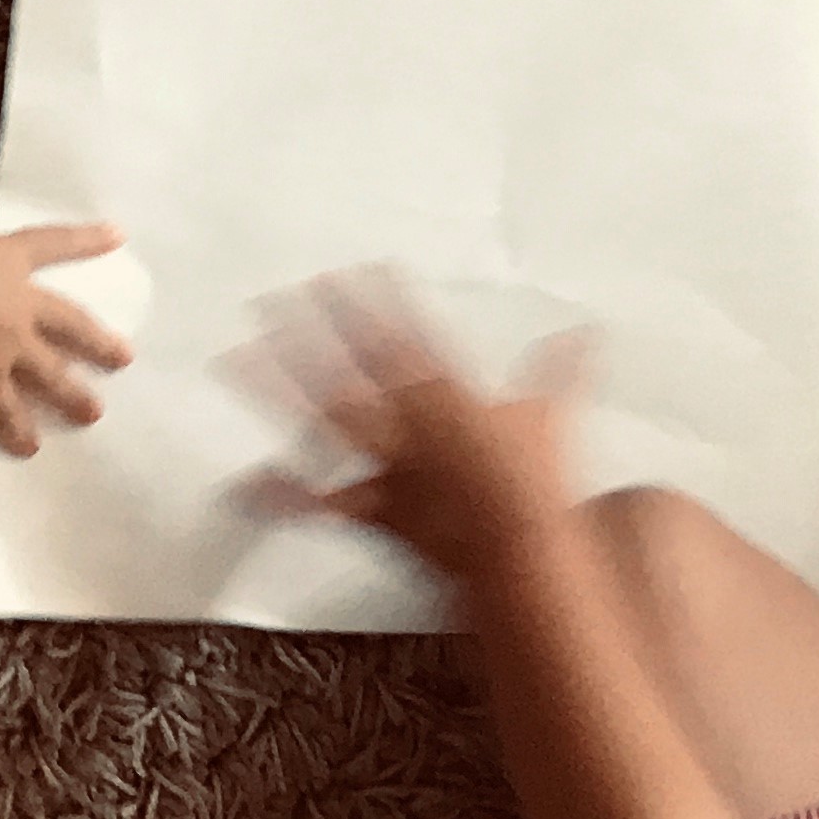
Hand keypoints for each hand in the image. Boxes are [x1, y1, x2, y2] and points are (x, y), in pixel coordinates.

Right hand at [0, 165, 129, 454]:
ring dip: (74, 395)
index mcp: (6, 261)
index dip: (86, 240)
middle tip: (125, 359)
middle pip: (70, 324)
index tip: (119, 237)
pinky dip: (19, 428)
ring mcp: (6, 347)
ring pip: (51, 374)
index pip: (53, 245)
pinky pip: (9, 409)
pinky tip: (30, 446)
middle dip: (99, 342)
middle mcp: (17, 306)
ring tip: (94, 413)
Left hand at [243, 271, 589, 584]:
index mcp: (444, 395)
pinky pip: (316, 504)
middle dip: (307, 333)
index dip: (368, 303)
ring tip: (234, 359)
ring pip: (320, 419)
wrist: (520, 546)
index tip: (342, 273)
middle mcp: (404, 424)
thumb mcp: (552, 416)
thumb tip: (585, 331)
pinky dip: (277, 498)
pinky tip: (238, 489)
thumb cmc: (536, 483)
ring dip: (274, 388)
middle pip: (344, 369)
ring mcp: (382, 465)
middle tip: (271, 299)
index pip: (398, 338)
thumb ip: (562, 369)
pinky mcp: (370, 510)